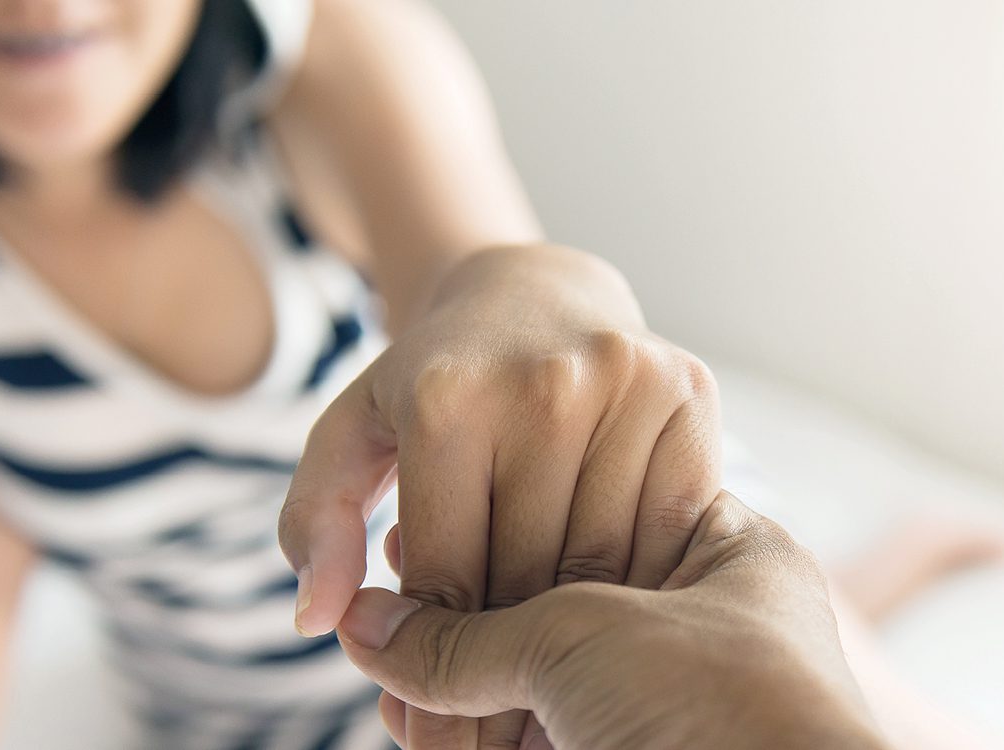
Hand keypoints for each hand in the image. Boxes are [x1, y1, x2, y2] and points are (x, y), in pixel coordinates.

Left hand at [279, 246, 724, 747]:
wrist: (534, 292)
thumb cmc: (435, 382)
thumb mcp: (352, 434)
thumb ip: (316, 521)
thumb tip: (318, 618)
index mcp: (450, 398)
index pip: (448, 573)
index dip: (435, 663)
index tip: (429, 727)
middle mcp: (545, 382)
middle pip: (531, 577)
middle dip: (507, 668)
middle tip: (491, 737)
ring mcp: (626, 382)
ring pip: (607, 563)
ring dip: (581, 638)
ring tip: (555, 686)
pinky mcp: (688, 388)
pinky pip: (671, 526)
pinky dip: (645, 583)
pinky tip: (620, 619)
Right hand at [335, 491, 893, 749]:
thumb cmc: (725, 710)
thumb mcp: (584, 636)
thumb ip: (469, 632)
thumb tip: (370, 624)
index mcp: (725, 556)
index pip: (594, 513)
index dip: (500, 524)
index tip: (418, 539)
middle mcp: (701, 625)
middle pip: (554, 602)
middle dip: (464, 616)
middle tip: (389, 614)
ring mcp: (664, 701)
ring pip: (538, 682)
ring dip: (456, 684)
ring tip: (391, 680)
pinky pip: (533, 736)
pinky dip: (474, 735)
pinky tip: (414, 724)